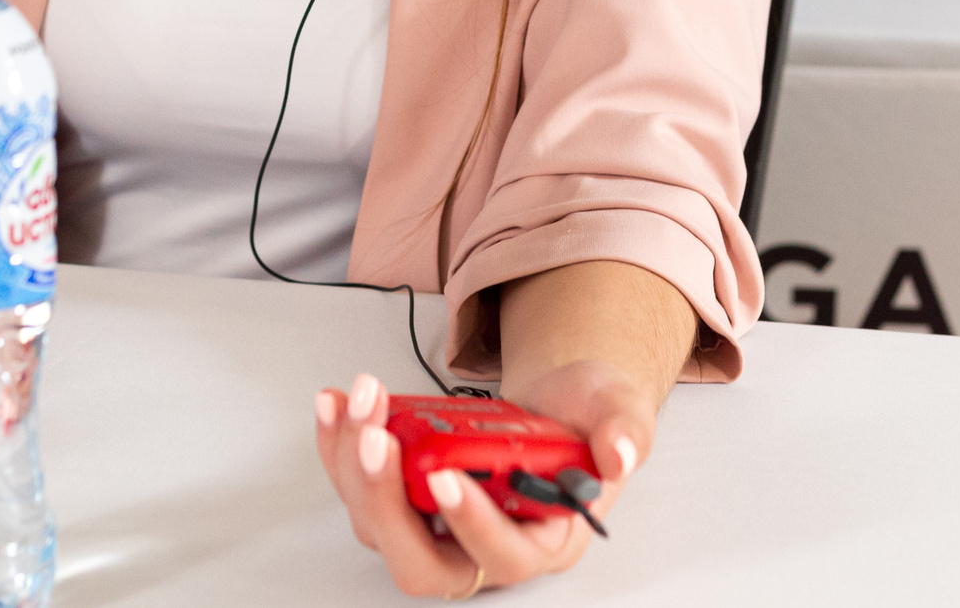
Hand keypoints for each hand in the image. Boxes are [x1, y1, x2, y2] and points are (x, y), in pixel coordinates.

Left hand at [315, 366, 648, 596]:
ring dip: (356, 464)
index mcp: (542, 541)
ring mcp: (435, 526)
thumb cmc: (584, 419)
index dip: (470, 524)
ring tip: (361, 400)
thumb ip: (624, 432)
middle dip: (388, 502)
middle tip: (378, 440)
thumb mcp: (618, 412)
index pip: (501, 555)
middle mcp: (480, 548)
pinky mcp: (404, 496)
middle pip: (419, 559)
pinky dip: (340, 445)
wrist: (556, 403)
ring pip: (379, 524)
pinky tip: (336, 402)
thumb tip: (618, 455)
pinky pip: (359, 486)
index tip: (446, 477)